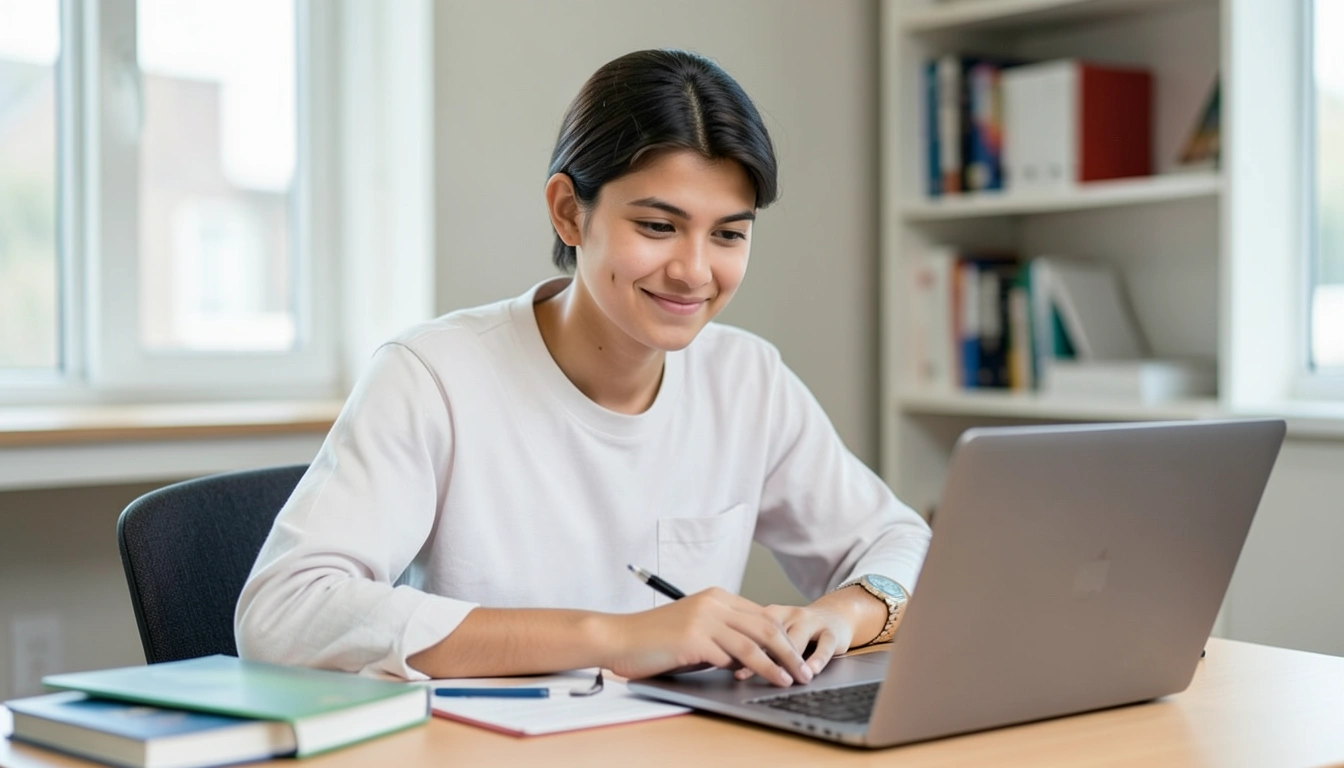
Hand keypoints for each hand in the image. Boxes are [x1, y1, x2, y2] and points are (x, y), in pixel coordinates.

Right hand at [598, 587, 813, 686]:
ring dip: (778, 664)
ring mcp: (705, 618)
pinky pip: (731, 656)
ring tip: (792, 678)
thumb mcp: (696, 630)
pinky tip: (761, 680)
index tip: (797, 656)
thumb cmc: (655, 639)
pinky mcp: (695, 637)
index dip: (784, 637)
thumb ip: (723, 637)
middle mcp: (714, 603)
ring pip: (754, 643)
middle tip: (805, 669)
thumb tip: (752, 656)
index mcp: (717, 597)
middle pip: (766, 626)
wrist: (619, 638)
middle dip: (790, 651)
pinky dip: (750, 670)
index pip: (762, 616)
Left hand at [736, 604, 853, 681]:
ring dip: (788, 660)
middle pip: (772, 635)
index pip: (752, 630)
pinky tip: (811, 672)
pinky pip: (824, 645)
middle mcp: (790, 615)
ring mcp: (811, 622)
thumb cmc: (799, 631)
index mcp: (772, 614)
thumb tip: (726, 665)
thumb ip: (757, 646)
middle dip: (759, 657)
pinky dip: (817, 659)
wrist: (836, 614)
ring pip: (797, 640)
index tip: (726, 664)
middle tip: (746, 676)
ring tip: (782, 679)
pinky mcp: (831, 631)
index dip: (738, 648)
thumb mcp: (778, 633)